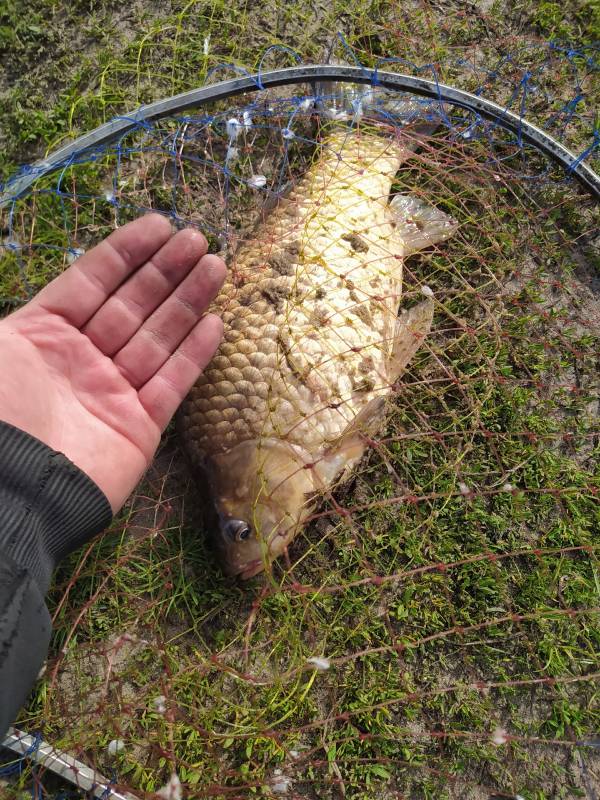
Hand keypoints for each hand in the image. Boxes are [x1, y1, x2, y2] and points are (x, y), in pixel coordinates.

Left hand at [0, 214, 225, 511]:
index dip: (124, 252)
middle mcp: (81, 359)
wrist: (12, 492)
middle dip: (164, 271)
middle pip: (131, 304)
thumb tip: (57, 292)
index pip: (91, 282)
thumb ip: (20, 318)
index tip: (158, 225)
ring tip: (216, 266)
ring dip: (187, 302)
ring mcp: (112, 392)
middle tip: (198, 240)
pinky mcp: (139, 426)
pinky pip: (172, 383)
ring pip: (157, 337)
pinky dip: (194, 355)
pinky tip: (215, 323)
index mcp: (41, 336)